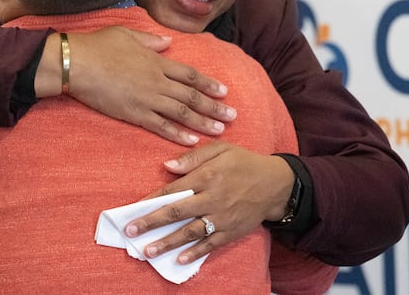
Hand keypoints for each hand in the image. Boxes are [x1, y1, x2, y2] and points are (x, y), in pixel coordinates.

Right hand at [64, 26, 236, 145]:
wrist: (77, 64)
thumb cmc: (99, 46)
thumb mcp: (127, 35)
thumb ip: (151, 40)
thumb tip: (168, 42)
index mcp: (157, 62)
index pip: (190, 75)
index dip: (209, 83)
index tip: (224, 91)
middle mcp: (157, 82)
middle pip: (192, 96)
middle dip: (214, 106)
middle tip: (233, 116)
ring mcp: (147, 99)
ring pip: (182, 113)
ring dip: (203, 122)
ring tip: (220, 130)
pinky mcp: (134, 114)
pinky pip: (161, 126)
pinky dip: (178, 134)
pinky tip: (192, 141)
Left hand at [124, 141, 294, 263]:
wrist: (276, 184)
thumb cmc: (244, 163)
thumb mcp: (222, 149)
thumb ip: (193, 157)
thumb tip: (167, 166)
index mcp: (207, 176)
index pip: (173, 190)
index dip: (152, 200)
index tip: (134, 208)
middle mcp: (211, 198)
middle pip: (176, 212)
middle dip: (151, 223)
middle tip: (131, 231)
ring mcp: (221, 217)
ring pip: (189, 232)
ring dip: (167, 242)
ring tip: (148, 251)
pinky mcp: (231, 231)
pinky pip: (210, 244)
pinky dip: (194, 253)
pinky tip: (178, 259)